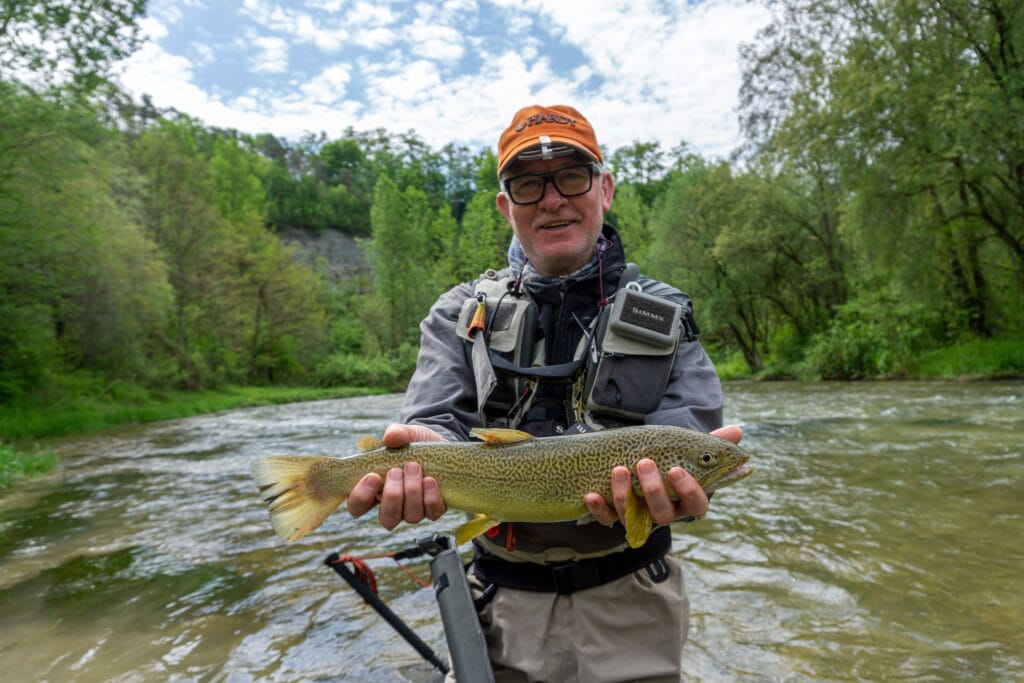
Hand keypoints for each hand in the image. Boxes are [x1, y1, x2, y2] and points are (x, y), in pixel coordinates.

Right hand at [345, 424, 447, 529]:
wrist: (438, 444)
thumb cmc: (413, 443)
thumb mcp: (404, 434)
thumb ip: (395, 433)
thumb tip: (389, 437)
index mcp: (373, 491)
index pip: (357, 506)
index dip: (361, 497)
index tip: (373, 476)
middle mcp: (393, 506)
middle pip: (387, 518)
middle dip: (392, 495)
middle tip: (396, 470)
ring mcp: (414, 511)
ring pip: (411, 516)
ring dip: (412, 492)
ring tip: (414, 466)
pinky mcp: (434, 509)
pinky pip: (432, 513)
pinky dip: (431, 497)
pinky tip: (430, 480)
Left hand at [583, 424, 743, 525]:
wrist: (638, 464)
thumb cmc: (671, 459)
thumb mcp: (689, 449)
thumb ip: (712, 442)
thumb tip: (738, 430)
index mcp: (686, 500)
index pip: (696, 505)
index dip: (689, 492)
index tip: (678, 470)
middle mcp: (664, 513)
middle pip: (662, 514)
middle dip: (653, 490)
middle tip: (644, 463)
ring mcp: (639, 516)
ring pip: (633, 516)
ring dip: (624, 494)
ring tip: (619, 469)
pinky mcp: (615, 515)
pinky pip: (607, 519)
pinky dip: (599, 508)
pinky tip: (592, 494)